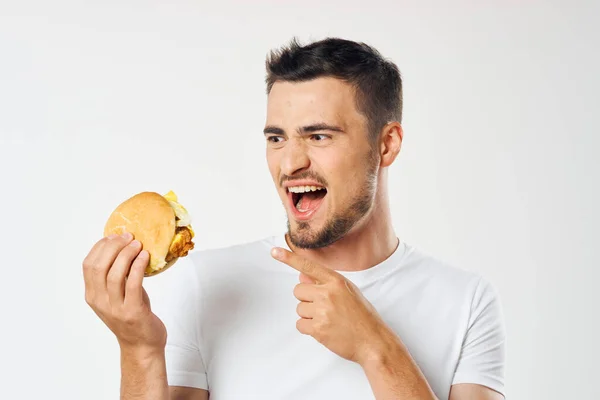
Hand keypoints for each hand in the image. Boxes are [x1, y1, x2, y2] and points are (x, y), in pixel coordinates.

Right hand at [83, 232, 166, 352]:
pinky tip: (145, 256)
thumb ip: (116, 275)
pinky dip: (138, 266)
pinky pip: (132, 283)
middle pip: (98, 266)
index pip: (88, 265)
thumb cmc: (132, 315)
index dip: (100, 247)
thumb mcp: (118, 294)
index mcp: (92, 295)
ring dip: (126, 254)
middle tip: (128, 236)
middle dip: (113, 247)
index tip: (114, 236)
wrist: (142, 345)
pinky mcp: (132, 312)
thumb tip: (123, 245)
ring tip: (138, 244)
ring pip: (114, 274)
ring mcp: (115, 308)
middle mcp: (99, 301)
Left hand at [271, 247, 388, 364]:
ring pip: (299, 309)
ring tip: (328, 320)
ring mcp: (322, 311)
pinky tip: (324, 329)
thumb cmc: (362, 316)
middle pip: (298, 291)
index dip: (289, 258)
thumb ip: (325, 283)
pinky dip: (308, 329)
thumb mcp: (348, 292)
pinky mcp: (318, 328)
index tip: (275, 251)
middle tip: (322, 308)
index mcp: (336, 281)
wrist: (373, 341)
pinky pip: (300, 325)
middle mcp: (328, 293)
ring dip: (309, 315)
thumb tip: (302, 277)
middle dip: (306, 299)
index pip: (308, 266)